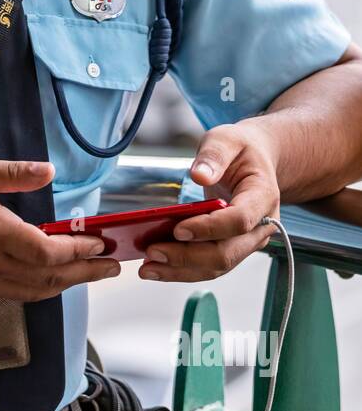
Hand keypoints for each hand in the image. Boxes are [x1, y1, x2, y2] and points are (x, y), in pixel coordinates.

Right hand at [0, 158, 120, 300]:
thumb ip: (15, 173)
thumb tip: (48, 170)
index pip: (46, 251)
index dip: (77, 250)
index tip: (99, 243)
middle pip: (48, 279)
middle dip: (85, 273)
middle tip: (112, 267)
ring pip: (35, 292)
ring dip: (68, 285)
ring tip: (92, 273)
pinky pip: (17, 295)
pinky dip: (43, 290)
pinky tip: (56, 279)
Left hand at [138, 122, 278, 282]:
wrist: (256, 162)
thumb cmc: (242, 150)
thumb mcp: (227, 139)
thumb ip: (213, 155)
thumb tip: (199, 175)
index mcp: (263, 196)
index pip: (240, 220)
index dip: (209, 228)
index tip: (178, 228)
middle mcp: (261, 225)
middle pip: (227, 252)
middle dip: (187, 256)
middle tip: (153, 252)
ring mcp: (248, 241)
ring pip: (217, 266)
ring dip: (181, 270)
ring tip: (148, 268)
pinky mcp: (233, 249)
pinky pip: (209, 266)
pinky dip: (183, 270)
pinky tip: (158, 267)